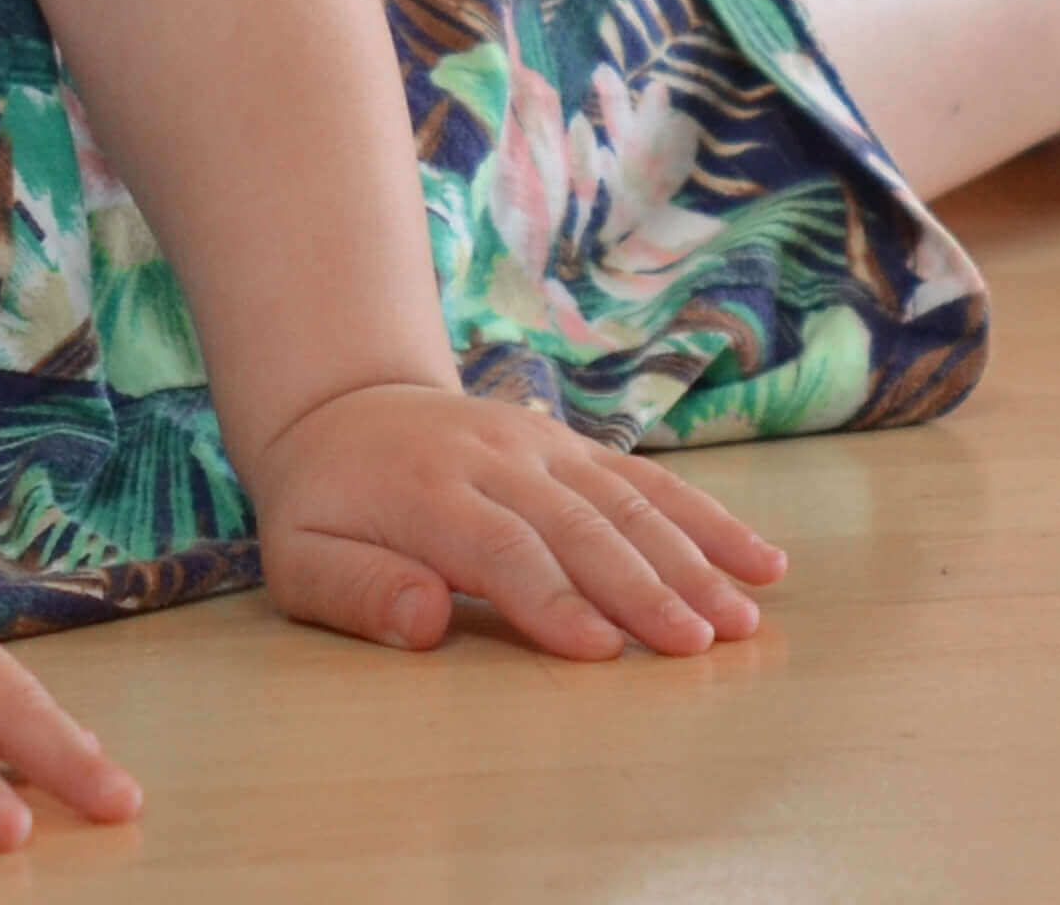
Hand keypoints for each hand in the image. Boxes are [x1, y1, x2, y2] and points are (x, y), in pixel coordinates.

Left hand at [247, 379, 781, 660]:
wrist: (344, 408)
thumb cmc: (323, 507)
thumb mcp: (298, 559)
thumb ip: (356, 593)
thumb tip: (426, 622)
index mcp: (428, 491)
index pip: (502, 548)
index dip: (554, 600)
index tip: (604, 651)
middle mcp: (497, 457)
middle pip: (582, 524)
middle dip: (645, 587)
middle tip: (699, 644)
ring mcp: (544, 444)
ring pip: (629, 499)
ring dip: (693, 557)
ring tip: (744, 616)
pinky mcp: (575, 445)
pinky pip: (649, 478)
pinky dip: (708, 518)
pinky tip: (761, 558)